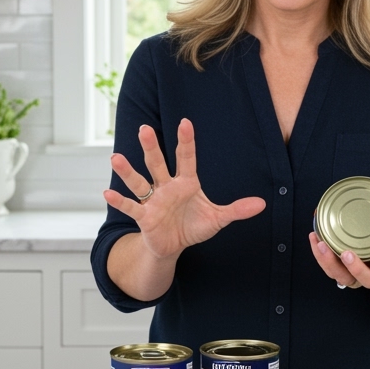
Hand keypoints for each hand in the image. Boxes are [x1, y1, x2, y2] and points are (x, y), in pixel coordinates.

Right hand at [104, 118, 265, 259]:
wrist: (173, 246)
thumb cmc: (193, 226)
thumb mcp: (218, 218)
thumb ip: (237, 210)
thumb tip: (262, 204)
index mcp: (186, 183)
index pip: (186, 158)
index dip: (186, 141)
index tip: (185, 122)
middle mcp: (166, 187)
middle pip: (157, 164)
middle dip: (151, 147)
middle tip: (145, 128)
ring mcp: (153, 201)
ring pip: (139, 182)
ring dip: (127, 172)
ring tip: (115, 158)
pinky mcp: (144, 217)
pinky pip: (131, 208)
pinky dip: (120, 201)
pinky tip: (107, 193)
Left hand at [310, 221, 369, 289]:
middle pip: (366, 279)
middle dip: (355, 268)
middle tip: (346, 253)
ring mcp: (355, 277)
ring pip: (342, 278)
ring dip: (330, 262)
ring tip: (322, 245)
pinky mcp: (340, 273)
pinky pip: (329, 269)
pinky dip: (319, 255)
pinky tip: (314, 238)